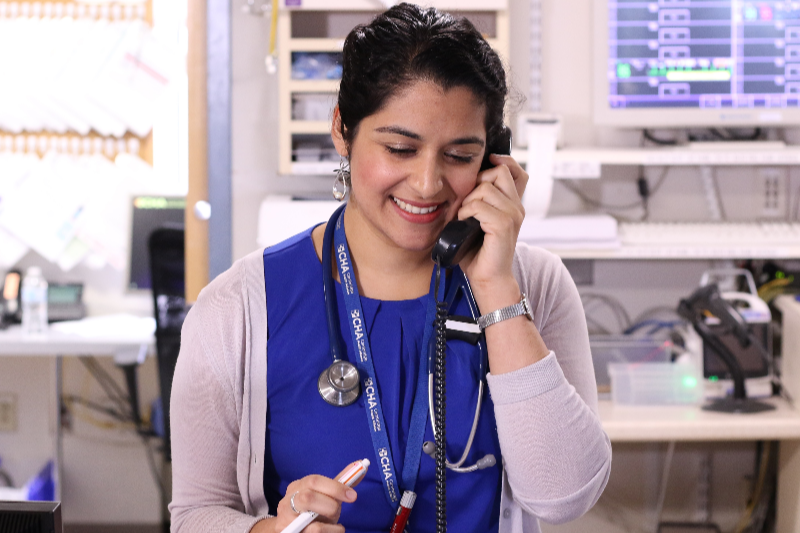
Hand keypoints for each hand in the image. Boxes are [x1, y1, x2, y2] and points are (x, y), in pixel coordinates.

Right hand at [251, 465, 362, 532]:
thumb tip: (362, 466)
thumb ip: (341, 483)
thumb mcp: (326, 496)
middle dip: (330, 505)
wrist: (295, 529)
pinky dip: (330, 532)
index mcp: (297, 487)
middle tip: (338, 511)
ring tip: (335, 524)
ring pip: (312, 521)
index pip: (314, 481)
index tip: (352, 495)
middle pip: (308, 498)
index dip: (335, 487)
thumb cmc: (313, 511)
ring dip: (331, 523)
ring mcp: (286, 521)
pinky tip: (331, 531)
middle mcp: (287, 502)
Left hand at [457, 153, 527, 294]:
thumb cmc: (479, 251)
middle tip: (468, 203)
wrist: (487, 278)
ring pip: (485, 188)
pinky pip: (479, 205)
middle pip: (498, 172)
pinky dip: (466, 212)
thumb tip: (461, 179)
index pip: (516, 171)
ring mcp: (513, 215)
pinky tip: (464, 223)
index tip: (487, 162)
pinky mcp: (504, 225)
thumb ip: (477, 200)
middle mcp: (517, 207)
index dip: (503, 161)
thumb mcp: (478, 220)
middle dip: (477, 182)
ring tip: (465, 217)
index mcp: (513, 204)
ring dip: (468, 201)